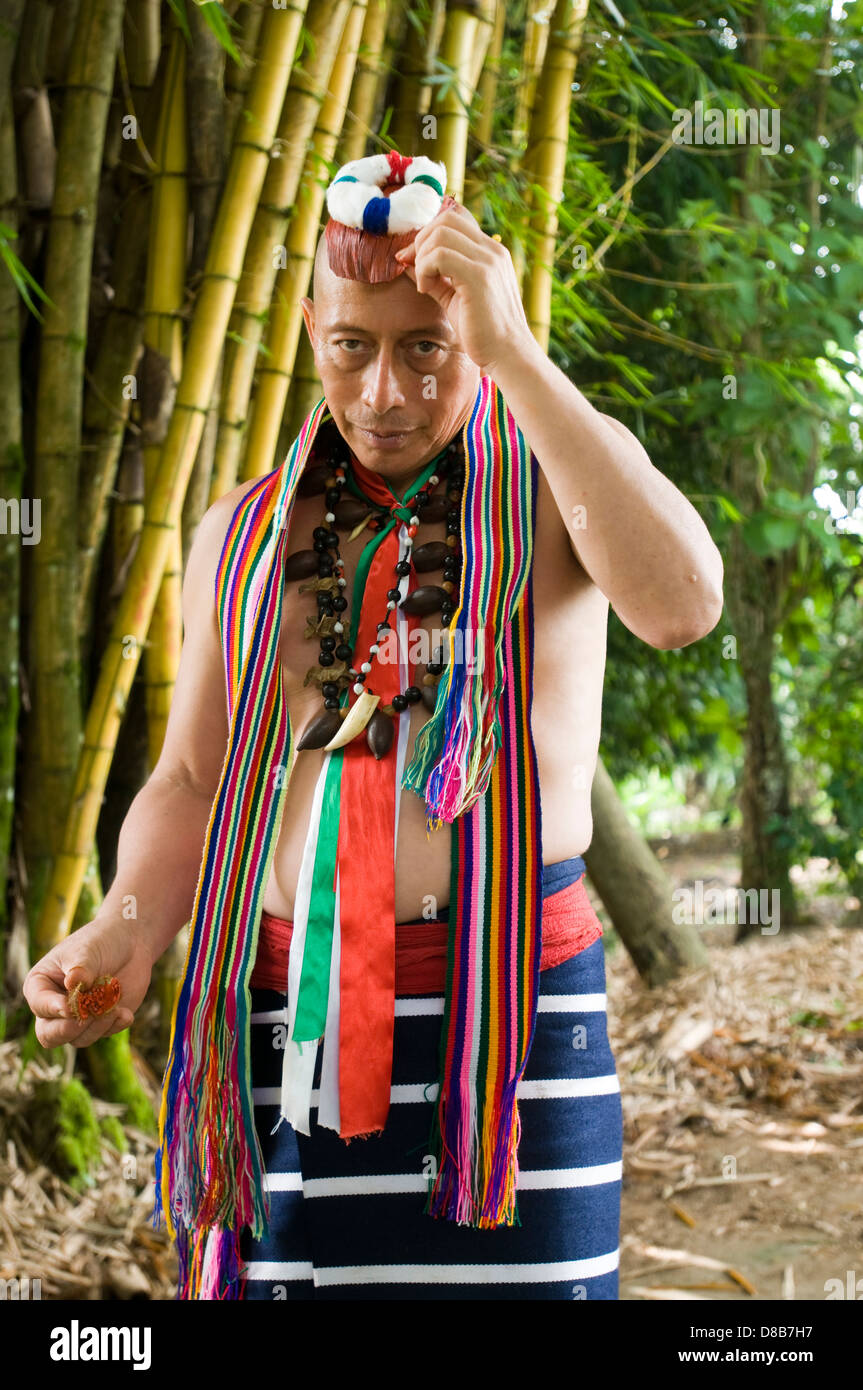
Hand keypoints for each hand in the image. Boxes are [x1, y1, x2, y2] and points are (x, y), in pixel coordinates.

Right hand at [23, 917, 153, 1048]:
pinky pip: (103, 1035)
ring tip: (114, 1007)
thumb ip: (80, 969)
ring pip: (78, 1039)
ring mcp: (78, 1017)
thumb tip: (73, 983)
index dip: (53, 1009)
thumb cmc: (101, 941)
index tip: (70, 1006)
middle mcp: (55, 1006)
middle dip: (68, 1030)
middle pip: (49, 1035)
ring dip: (97, 1026)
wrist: (130, 942)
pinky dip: (114, 1026)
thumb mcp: (87, 950)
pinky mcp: (100, 1022)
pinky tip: (125, 1012)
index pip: (39, 1005)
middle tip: (89, 1016)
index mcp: (41, 985)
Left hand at [394, 204, 533, 375]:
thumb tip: (406, 262)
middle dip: (421, 242)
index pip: (455, 219)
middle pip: (445, 220)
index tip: (413, 258)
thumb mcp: (455, 298)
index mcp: (490, 252)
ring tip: (425, 284)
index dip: (429, 233)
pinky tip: (426, 290)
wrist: (507, 355)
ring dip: (422, 258)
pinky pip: (441, 256)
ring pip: (441, 234)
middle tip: (417, 271)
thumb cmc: (482, 331)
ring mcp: (488, 261)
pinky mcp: (479, 277)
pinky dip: (425, 270)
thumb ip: (435, 278)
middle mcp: (492, 250)